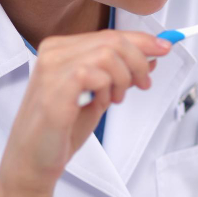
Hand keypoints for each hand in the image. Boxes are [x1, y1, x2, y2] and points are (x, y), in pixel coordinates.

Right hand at [0, 30, 171, 196]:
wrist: (33, 162)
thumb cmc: (62, 129)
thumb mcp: (100, 94)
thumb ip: (120, 73)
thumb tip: (151, 56)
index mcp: (60, 49)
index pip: (110, 34)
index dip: (143, 40)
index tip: (164, 48)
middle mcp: (53, 53)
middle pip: (113, 40)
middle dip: (139, 61)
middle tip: (143, 83)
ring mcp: (51, 70)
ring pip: (108, 54)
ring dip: (123, 78)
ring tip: (115, 98)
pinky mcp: (54, 90)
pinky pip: (96, 74)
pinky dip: (107, 89)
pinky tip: (101, 103)